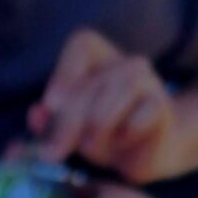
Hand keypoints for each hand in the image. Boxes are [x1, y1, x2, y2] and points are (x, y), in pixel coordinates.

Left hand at [29, 29, 183, 183]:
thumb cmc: (104, 135)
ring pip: (111, 102)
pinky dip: (122, 138)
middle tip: (53, 153)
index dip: (64, 73)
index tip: (50, 105)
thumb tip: (36, 114)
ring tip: (93, 149)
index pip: (83, 44)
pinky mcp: (161, 108)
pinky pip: (136, 121)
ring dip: (95, 133)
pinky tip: (122, 144)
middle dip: (67, 123)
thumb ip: (50, 122)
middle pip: (90, 85)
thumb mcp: (71, 129)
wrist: (149, 153)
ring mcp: (149, 82)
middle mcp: (127, 63)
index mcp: (101, 57)